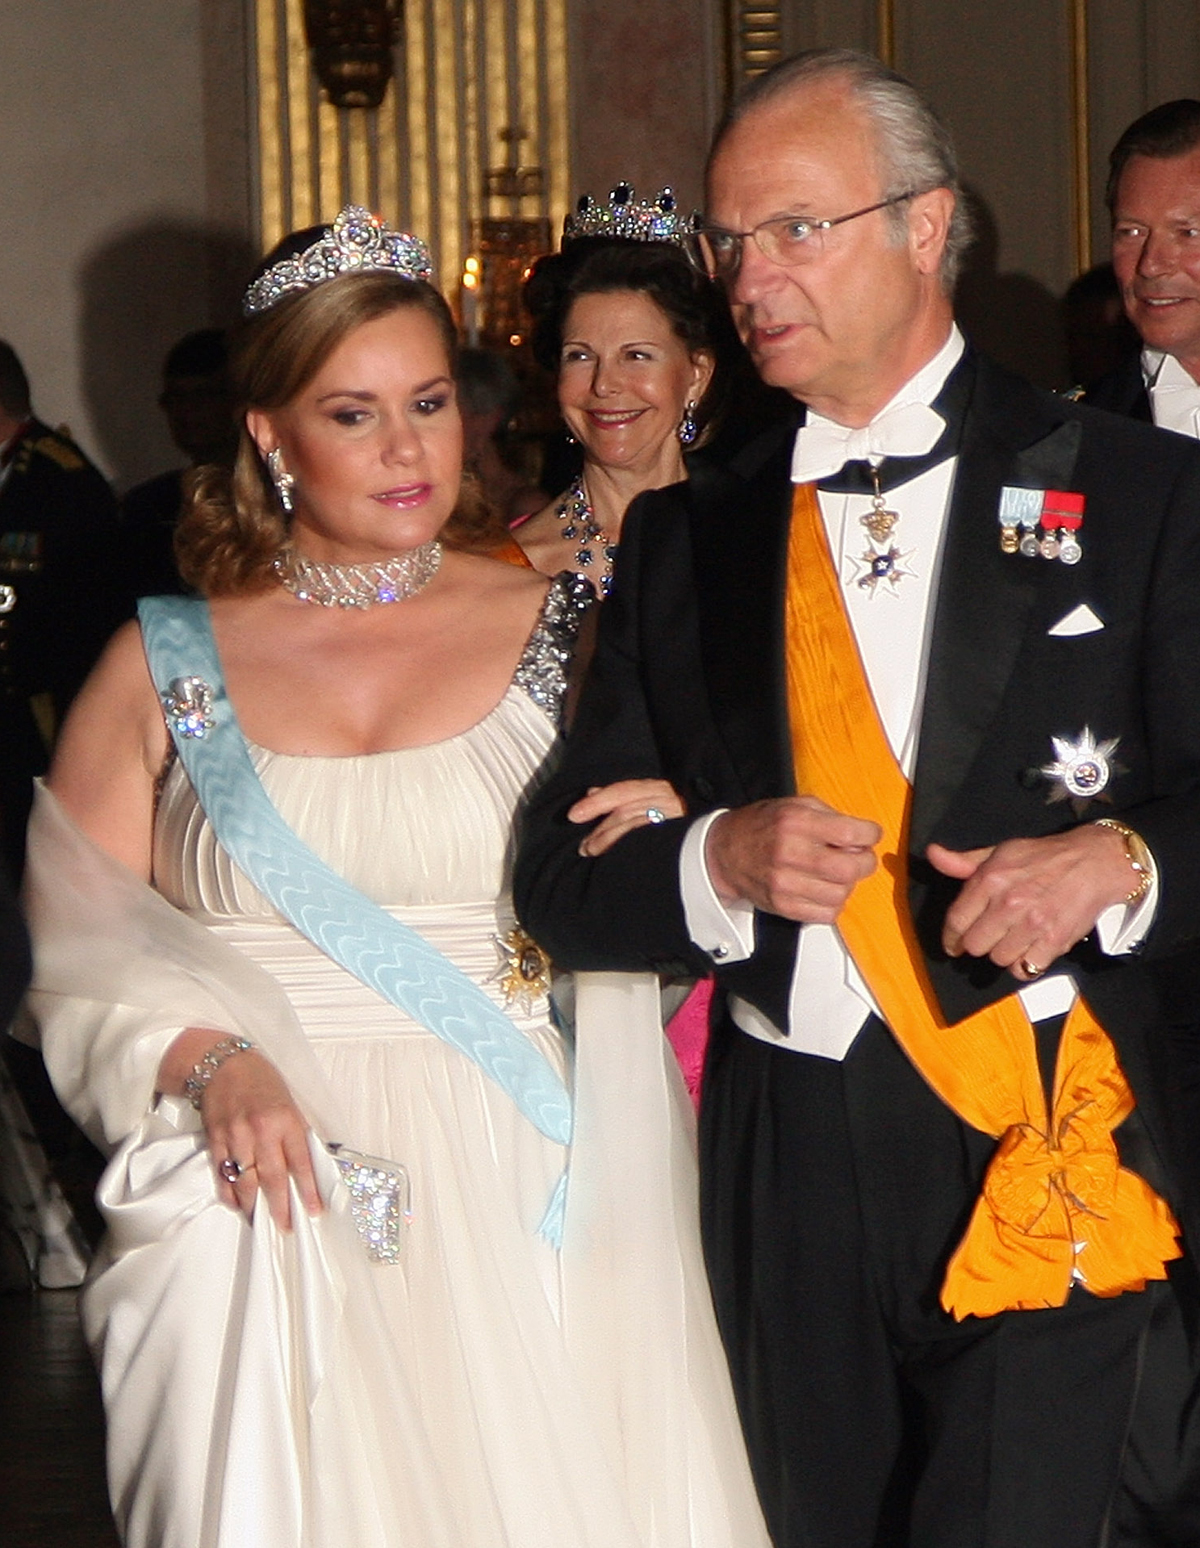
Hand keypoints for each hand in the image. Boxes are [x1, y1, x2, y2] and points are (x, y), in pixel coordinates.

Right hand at [199, 1050, 322, 1229]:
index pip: (300, 1162)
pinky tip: (237, 1205)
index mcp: (285, 1120)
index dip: (308, 1189)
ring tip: (262, 1222)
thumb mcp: (289, 1103)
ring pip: (245, 1182)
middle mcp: (261, 1130)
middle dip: (281, 1207)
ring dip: (253, 1207)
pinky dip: (230, 1194)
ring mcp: (236, 1137)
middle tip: (287, 1226)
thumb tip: (308, 1165)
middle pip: (272, 1178)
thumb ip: (296, 1134)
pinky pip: (222, 1176)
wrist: (223, 1065)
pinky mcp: (215, 1140)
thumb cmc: (261, 1082)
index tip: (313, 1209)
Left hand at [570, 779, 685, 856]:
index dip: (597, 802)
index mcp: (660, 790)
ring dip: (610, 839)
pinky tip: (618, 856)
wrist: (715, 841)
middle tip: (584, 846)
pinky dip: (630, 847)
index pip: (624, 791)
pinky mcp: (681, 837)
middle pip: (626, 810)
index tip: (574, 814)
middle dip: (601, 829)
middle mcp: (669, 800)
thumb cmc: (681, 822)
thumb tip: (592, 793)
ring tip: (592, 852)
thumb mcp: (652, 801)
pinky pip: (650, 841)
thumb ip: (623, 797)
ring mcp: (676, 819)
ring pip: (636, 826)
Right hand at [705, 797, 880, 920]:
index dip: (870, 834)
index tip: (870, 835)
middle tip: (861, 857)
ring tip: (838, 874)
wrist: (725, 853)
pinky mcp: (783, 906)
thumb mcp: (794, 805)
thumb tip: (861, 836)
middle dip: (865, 862)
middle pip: (849, 868)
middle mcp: (790, 853)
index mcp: (795, 822)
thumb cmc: (762, 827)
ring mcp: (786, 883)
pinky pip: (827, 914)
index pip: (850, 833)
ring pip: (841, 894)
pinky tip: (825, 889)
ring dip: (848, 884)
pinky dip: (833, 903)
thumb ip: (830, 816)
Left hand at [928, 823, 1137, 980]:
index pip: (956, 920)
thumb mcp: (1002, 851)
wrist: (1094, 862)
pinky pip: (1025, 969)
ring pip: (998, 959)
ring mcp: (1032, 924)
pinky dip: (1024, 965)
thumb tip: (934, 855)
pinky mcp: (1054, 941)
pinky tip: (1027, 950)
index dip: (951, 937)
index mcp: (991, 879)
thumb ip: (965, 861)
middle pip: (975, 945)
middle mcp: (1009, 903)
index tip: (953, 944)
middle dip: (977, 944)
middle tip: (986, 939)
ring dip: (1001, 954)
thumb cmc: (1046, 856)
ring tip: (1011, 940)